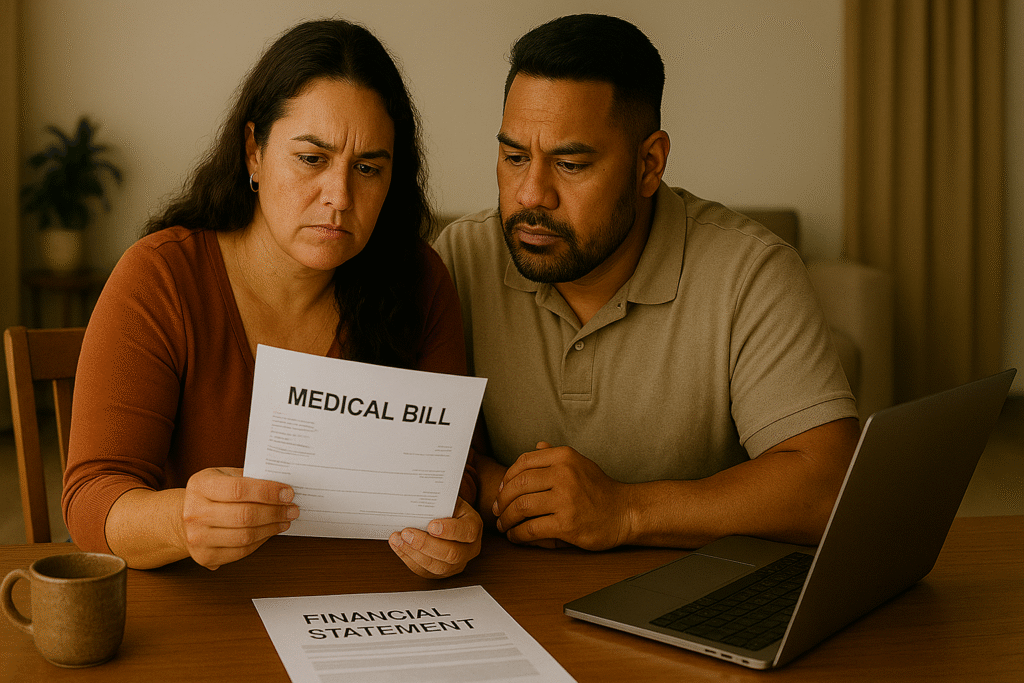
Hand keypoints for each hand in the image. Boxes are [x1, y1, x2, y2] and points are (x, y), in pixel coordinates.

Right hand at [180, 467, 298, 569]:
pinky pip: (241, 551)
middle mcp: (195, 512)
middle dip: (275, 512)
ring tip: (285, 520)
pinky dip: (261, 541)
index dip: (268, 492)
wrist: (182, 518)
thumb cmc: (210, 493)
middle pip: (245, 515)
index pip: (239, 489)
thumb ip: (249, 477)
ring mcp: (197, 537)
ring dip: (271, 528)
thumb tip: (282, 486)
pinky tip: (270, 531)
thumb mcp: (223, 475)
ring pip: (245, 536)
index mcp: (200, 486)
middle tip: (292, 509)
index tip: (288, 492)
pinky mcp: (204, 556)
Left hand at [389, 497, 481, 577]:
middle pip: (452, 554)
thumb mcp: (448, 500)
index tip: (431, 525)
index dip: (450, 530)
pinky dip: (408, 558)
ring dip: (414, 553)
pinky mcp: (441, 573)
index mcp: (473, 527)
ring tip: (398, 539)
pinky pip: (425, 571)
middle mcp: (469, 549)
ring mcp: (457, 564)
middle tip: (407, 533)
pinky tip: (399, 546)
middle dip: (426, 544)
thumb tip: (417, 500)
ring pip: (438, 567)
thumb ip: (438, 502)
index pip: (467, 532)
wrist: (447, 518)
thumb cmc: (447, 508)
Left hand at [492, 442, 632, 549]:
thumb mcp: (580, 464)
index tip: (501, 490)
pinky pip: (531, 529)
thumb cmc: (600, 490)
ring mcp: (565, 499)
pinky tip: (516, 536)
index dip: (507, 478)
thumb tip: (537, 447)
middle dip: (502, 500)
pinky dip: (517, 534)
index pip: (523, 462)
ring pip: (521, 507)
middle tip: (498, 510)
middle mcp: (564, 474)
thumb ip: (556, 457)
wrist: (625, 512)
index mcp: (564, 457)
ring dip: (507, 519)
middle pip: (518, 485)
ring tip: (504, 524)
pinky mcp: (567, 524)